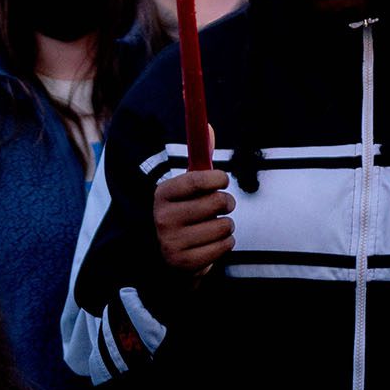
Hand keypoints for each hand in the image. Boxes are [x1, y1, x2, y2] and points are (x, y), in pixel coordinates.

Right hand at [154, 126, 233, 272]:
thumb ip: (199, 158)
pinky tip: (212, 243)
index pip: (197, 179)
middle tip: (222, 206)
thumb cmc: (184, 213)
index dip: (218, 178)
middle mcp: (163, 218)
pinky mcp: (185, 262)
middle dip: (227, 203)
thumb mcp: (187, 187)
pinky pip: (225, 246)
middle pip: (216, 202)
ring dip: (226, 226)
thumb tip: (209, 127)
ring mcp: (172, 242)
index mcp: (162, 194)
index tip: (223, 180)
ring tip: (213, 227)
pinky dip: (225, 243)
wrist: (167, 257)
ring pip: (224, 225)